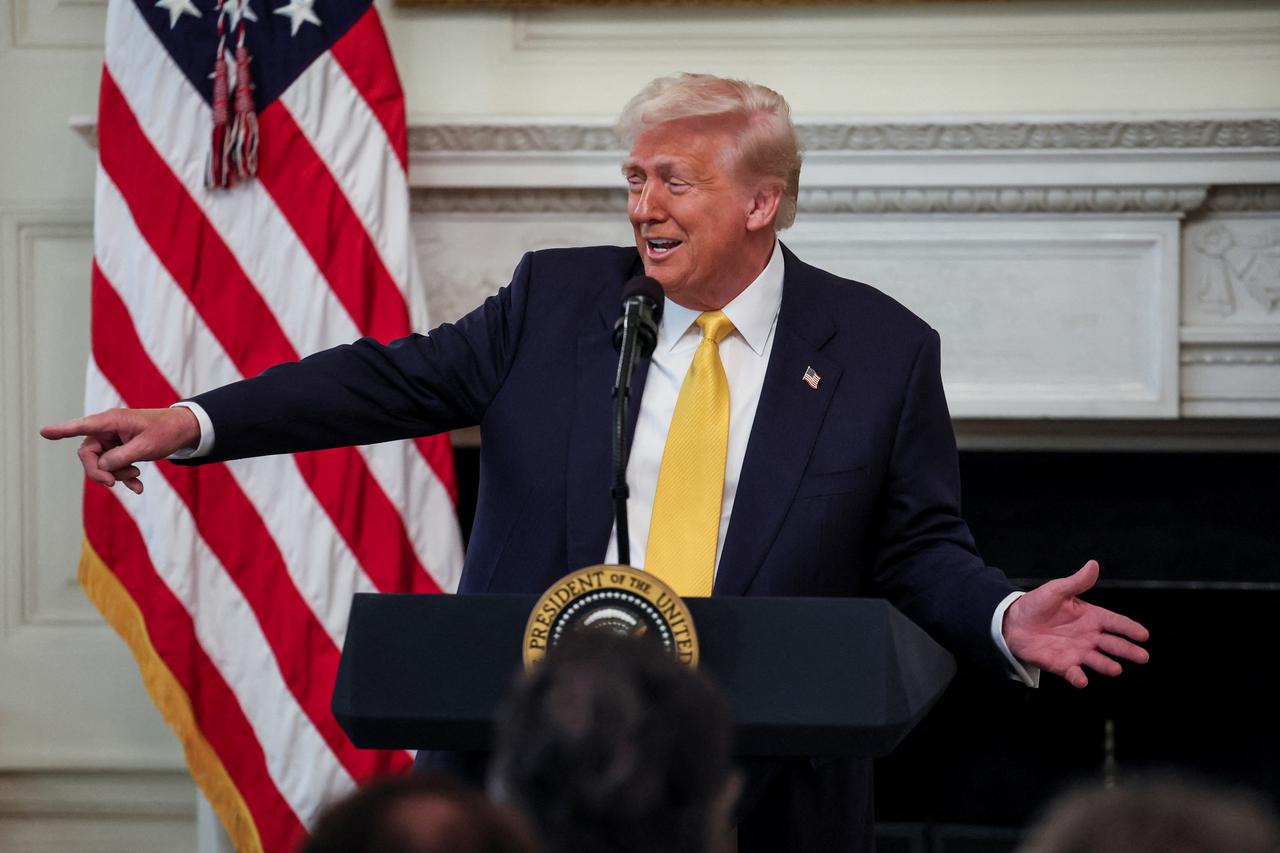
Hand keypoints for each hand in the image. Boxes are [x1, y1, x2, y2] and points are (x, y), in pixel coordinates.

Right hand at [40, 407, 200, 494]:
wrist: (183, 430)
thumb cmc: (165, 432)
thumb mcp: (145, 448)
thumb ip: (120, 458)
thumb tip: (102, 468)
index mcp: (112, 421)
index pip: (82, 426)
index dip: (62, 430)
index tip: (43, 432)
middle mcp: (107, 428)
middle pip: (88, 454)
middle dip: (100, 471)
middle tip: (114, 483)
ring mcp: (112, 439)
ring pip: (101, 463)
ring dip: (116, 474)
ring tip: (136, 476)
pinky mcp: (119, 448)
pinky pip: (113, 466)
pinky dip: (123, 477)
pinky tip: (137, 488)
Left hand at [1002, 560, 1148, 688]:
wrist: (1013, 622)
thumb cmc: (1038, 605)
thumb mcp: (1057, 590)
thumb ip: (1076, 581)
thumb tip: (1093, 564)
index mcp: (1091, 617)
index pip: (1115, 622)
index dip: (1129, 628)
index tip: (1143, 634)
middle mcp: (1089, 636)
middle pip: (1113, 644)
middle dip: (1128, 650)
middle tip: (1143, 656)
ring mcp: (1077, 652)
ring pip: (1097, 660)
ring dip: (1106, 665)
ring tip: (1116, 669)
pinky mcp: (1063, 664)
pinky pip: (1073, 673)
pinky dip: (1078, 678)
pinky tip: (1082, 680)